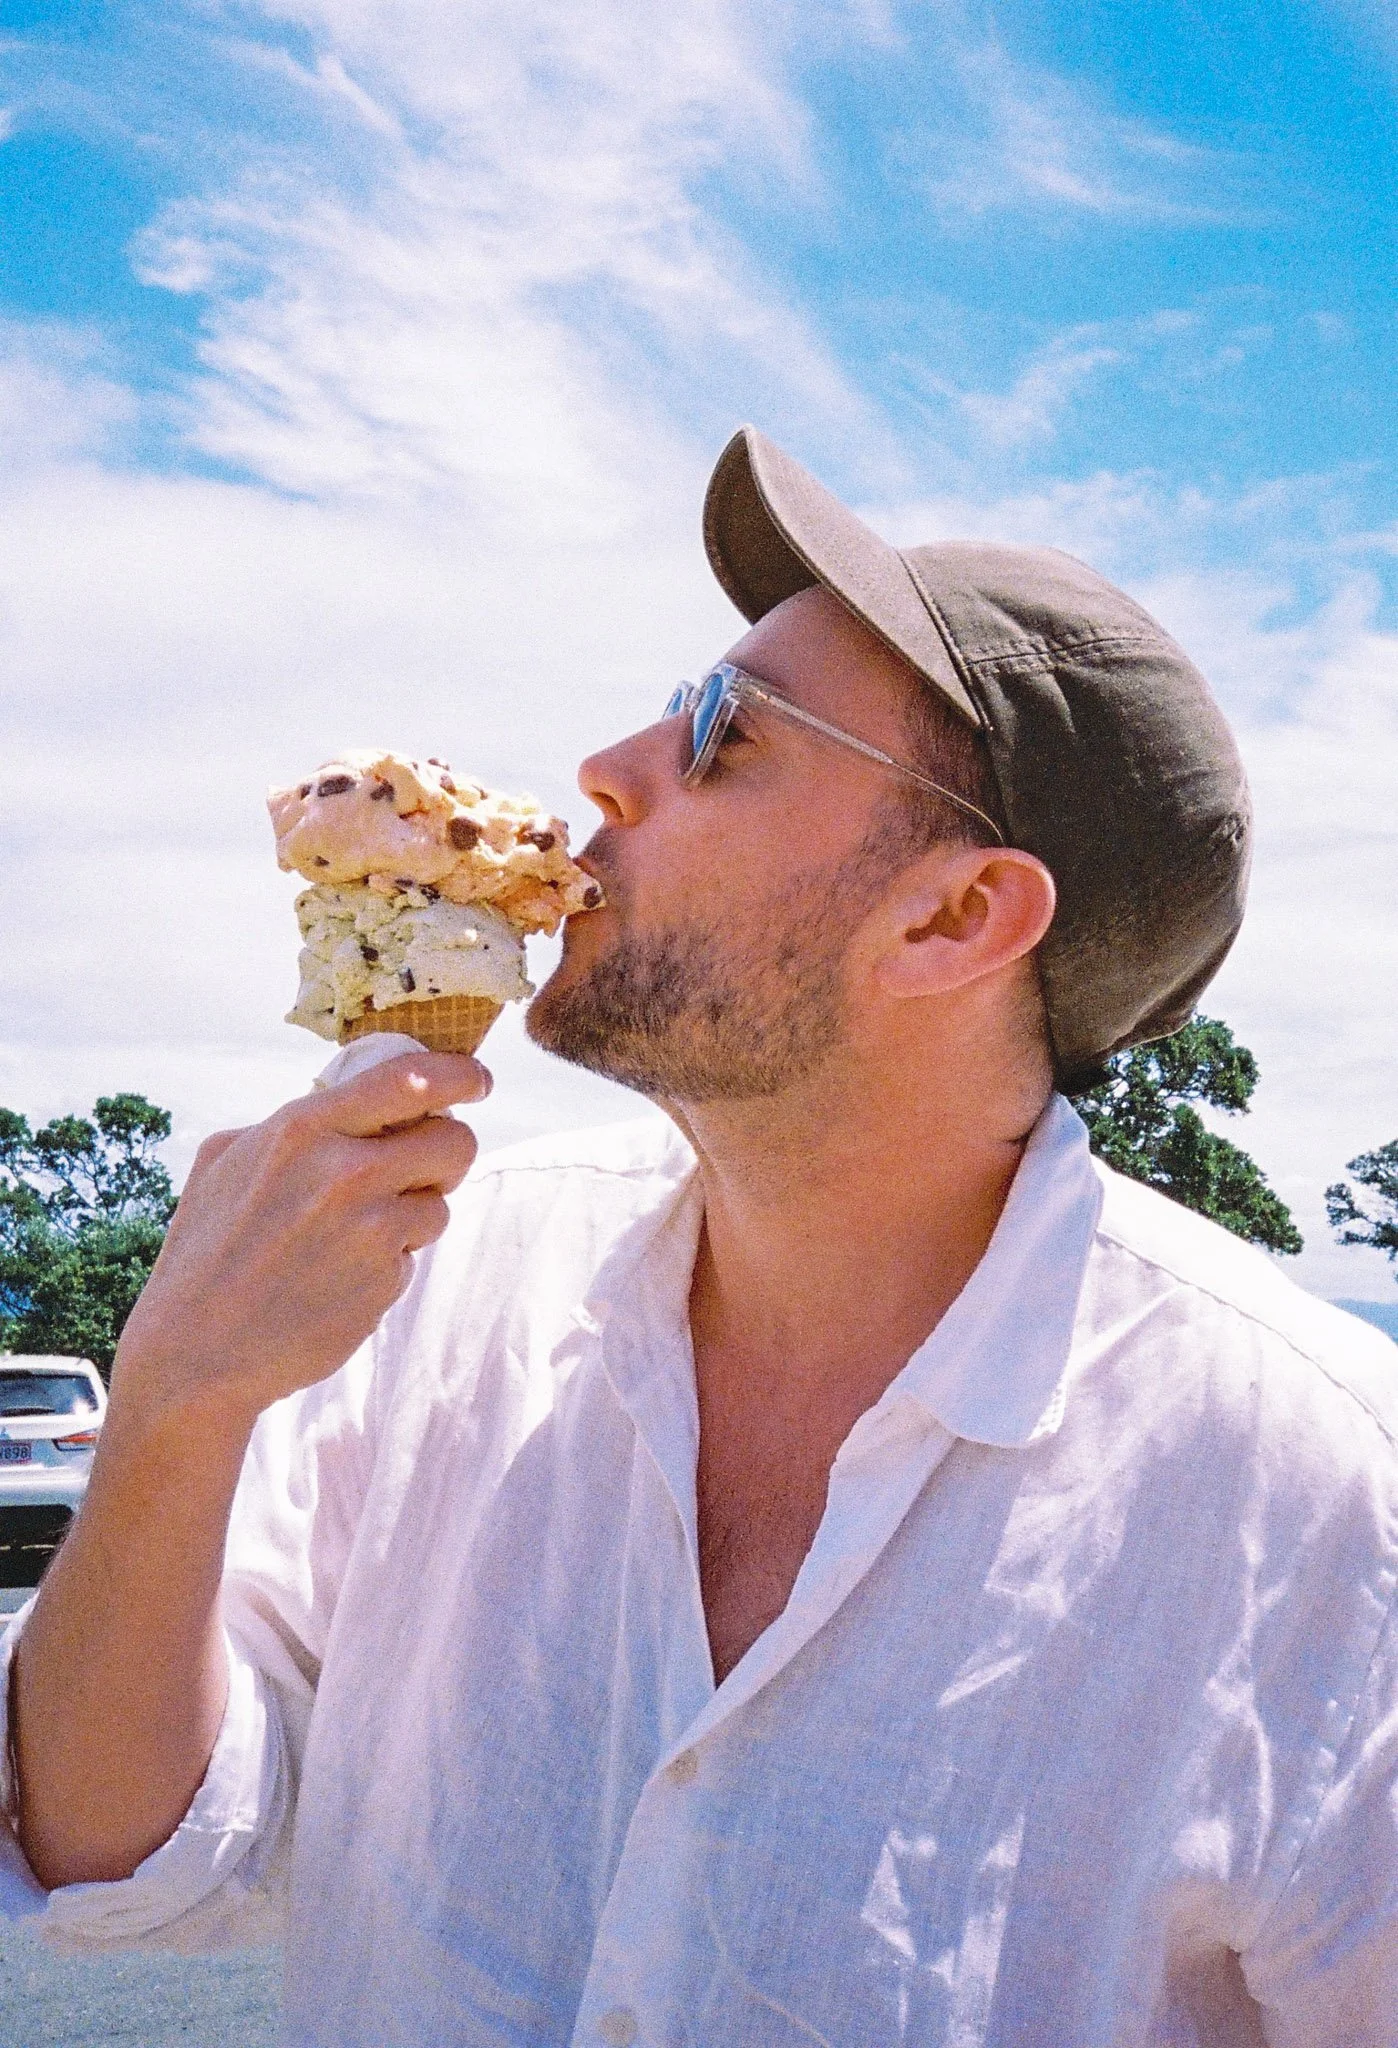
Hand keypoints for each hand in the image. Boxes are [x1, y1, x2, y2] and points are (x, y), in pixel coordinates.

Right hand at [110, 1051, 488, 1436]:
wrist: (196, 1351)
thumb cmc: (205, 1252)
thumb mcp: (226, 1160)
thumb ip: (296, 1123)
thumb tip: (352, 1099)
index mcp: (302, 1129)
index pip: (412, 1078)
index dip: (460, 1075)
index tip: (476, 1080)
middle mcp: (344, 1172)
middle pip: (456, 1141)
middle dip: (449, 1152)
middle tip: (422, 1167)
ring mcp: (370, 1229)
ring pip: (441, 1204)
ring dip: (413, 1215)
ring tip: (354, 1235)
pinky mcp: (385, 1280)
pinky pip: (413, 1256)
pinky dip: (390, 1263)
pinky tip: (339, 1276)